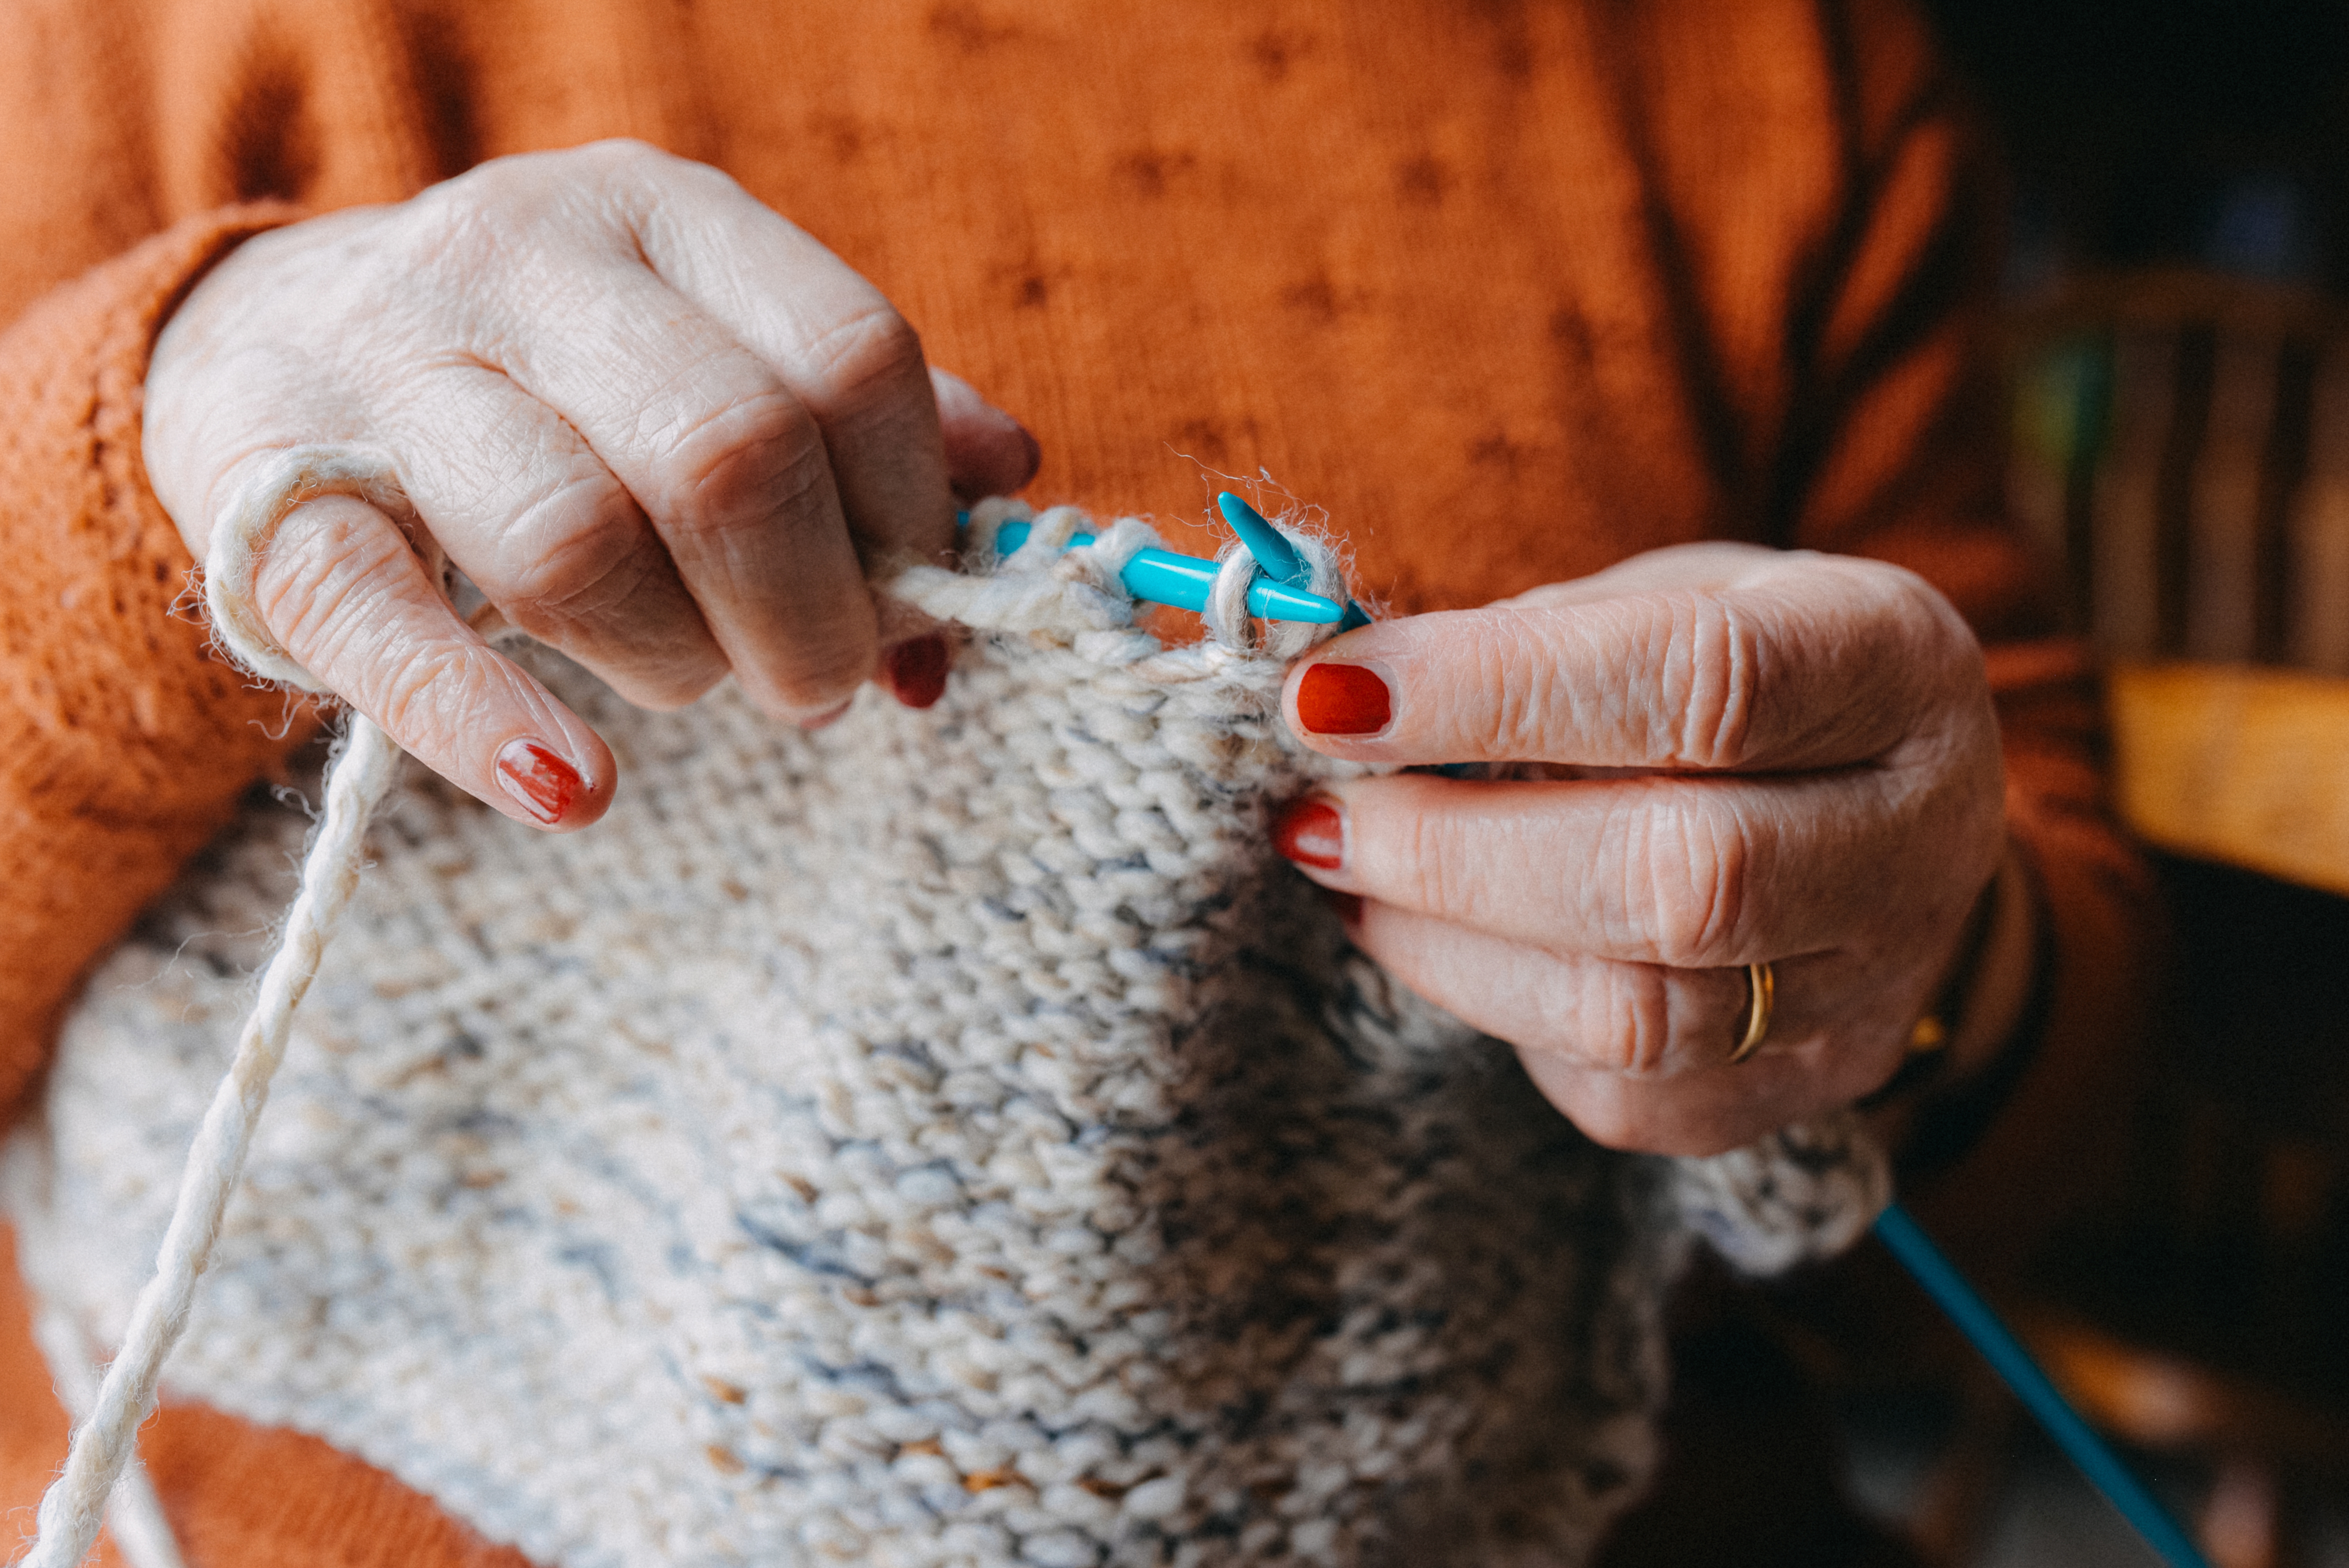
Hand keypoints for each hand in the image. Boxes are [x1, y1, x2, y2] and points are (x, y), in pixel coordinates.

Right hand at [144, 140, 1037, 830]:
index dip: (913, 511)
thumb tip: (1011, 487)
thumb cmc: (552, 383)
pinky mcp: (274, 494)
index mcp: (662, 216)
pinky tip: (573, 789)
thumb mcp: (709, 348)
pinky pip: (389, 622)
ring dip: (675, 659)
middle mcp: (525, 261)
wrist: (272, 349)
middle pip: (730, 451)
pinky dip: (491, 722)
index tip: (916, 601)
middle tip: (818, 683)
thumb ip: (860, 419)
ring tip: (688, 679)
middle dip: (812, 610)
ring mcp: (386, 369)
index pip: (849, 357)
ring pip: (581, 539)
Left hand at [1271, 544, 2005, 1155]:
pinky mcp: (1797, 1093)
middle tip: (1317, 811)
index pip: (1705, 683)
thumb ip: (1535, 640)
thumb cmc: (1736, 679)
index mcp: (1895, 667)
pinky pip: (1621, 1090)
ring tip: (1341, 868)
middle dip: (1455, 849)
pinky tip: (1424, 935)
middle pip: (1683, 878)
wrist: (1880, 809)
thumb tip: (1345, 697)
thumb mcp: (1667, 599)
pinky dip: (1492, 1008)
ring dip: (1446, 943)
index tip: (1331, 696)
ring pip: (1640, 1011)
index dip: (1498, 690)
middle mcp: (1915, 839)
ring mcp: (1871, 988)